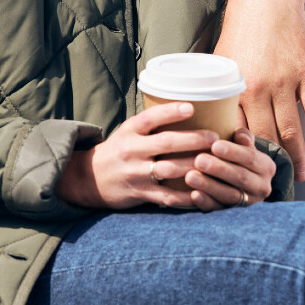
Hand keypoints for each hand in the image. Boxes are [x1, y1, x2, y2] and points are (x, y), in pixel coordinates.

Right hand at [55, 103, 222, 209]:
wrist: (89, 179)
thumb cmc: (118, 151)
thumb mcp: (127, 132)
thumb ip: (151, 124)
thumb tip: (191, 109)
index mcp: (129, 131)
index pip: (151, 117)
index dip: (171, 112)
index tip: (191, 107)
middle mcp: (131, 150)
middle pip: (166, 143)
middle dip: (194, 140)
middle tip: (215, 138)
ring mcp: (136, 173)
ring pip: (170, 169)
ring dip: (195, 166)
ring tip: (215, 162)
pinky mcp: (140, 193)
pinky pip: (168, 196)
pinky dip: (187, 196)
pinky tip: (204, 191)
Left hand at [214, 0, 304, 181]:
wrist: (267, 0)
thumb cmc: (242, 29)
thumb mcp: (222, 60)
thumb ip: (220, 89)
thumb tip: (209, 114)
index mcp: (235, 88)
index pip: (235, 131)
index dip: (238, 156)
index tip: (238, 175)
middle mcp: (259, 90)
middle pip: (265, 137)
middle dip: (267, 164)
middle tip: (271, 185)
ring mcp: (285, 83)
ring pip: (292, 129)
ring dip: (296, 156)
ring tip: (300, 176)